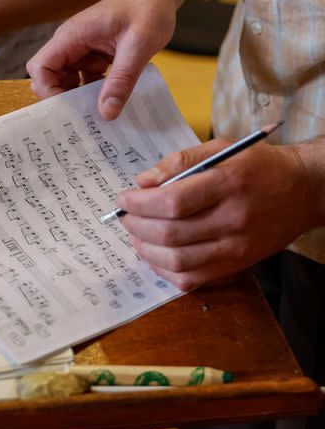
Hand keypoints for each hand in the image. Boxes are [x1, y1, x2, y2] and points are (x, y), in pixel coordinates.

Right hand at [26, 0, 175, 118]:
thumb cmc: (148, 9)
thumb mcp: (139, 46)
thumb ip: (121, 80)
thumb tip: (106, 113)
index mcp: (71, 36)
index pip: (40, 68)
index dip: (48, 90)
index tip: (70, 107)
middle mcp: (70, 43)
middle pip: (47, 76)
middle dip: (61, 96)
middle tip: (84, 112)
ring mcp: (80, 49)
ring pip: (65, 80)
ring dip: (80, 94)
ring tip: (102, 104)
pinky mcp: (92, 54)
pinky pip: (83, 78)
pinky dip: (94, 90)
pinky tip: (113, 93)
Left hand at [117, 139, 319, 289]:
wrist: (304, 191)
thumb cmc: (258, 166)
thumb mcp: (221, 149)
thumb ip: (179, 162)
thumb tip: (142, 182)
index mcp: (228, 183)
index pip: (173, 202)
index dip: (139, 203)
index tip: (124, 198)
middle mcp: (234, 218)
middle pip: (171, 233)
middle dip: (136, 226)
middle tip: (124, 216)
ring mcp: (237, 246)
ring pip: (178, 260)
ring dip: (146, 250)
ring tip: (135, 234)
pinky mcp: (238, 264)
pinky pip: (193, 278)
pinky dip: (165, 270)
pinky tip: (155, 254)